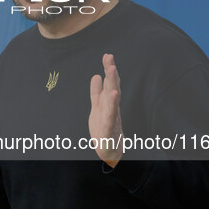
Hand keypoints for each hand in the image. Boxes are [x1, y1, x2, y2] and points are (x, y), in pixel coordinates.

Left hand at [89, 53, 123, 167]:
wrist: (109, 152)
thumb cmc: (104, 130)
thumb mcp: (96, 108)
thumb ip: (96, 93)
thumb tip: (96, 75)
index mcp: (108, 102)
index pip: (109, 83)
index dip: (108, 70)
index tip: (107, 56)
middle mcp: (111, 108)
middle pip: (112, 87)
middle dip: (111, 72)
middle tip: (109, 58)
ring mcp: (112, 117)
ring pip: (113, 98)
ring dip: (113, 83)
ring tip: (111, 70)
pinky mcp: (109, 129)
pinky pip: (111, 116)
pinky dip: (112, 105)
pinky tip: (113, 95)